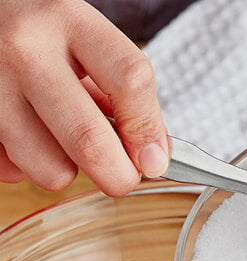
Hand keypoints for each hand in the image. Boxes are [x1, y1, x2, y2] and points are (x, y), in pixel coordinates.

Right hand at [0, 0, 167, 195]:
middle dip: (119, 176)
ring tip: (61, 136)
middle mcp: (24, 50)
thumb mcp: (90, 44)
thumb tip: (153, 159)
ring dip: (67, 168)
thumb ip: (127, 96)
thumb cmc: (46, 37)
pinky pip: (14, 172)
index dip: (148, 131)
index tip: (155, 160)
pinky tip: (28, 134)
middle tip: (123, 176)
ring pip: (52, 170)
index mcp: (69, 21)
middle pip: (89, 142)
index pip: (130, 81)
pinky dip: (28, 164)